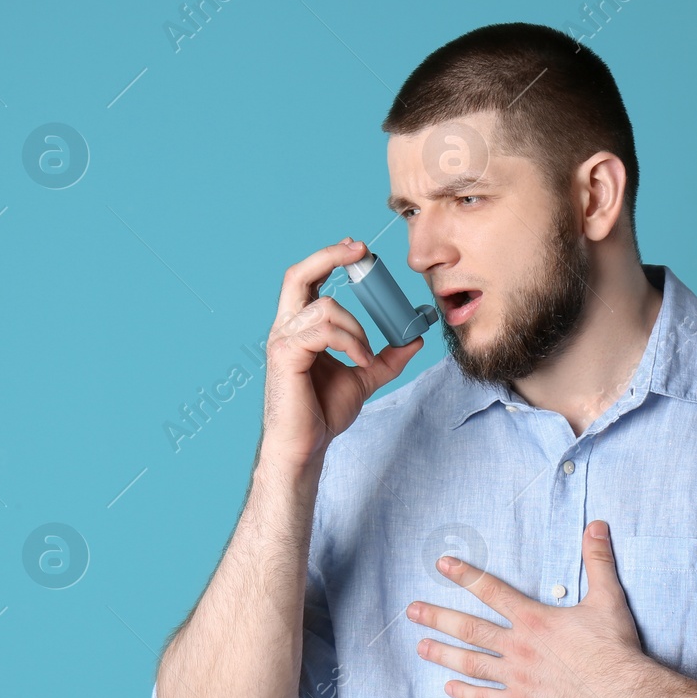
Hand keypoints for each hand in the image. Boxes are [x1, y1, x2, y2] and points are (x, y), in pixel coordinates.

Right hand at [260, 237, 423, 470]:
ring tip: (365, 355)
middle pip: (297, 274)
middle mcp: (286, 328)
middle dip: (329, 256)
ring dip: (356, 327)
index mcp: (299, 328)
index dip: (329, 259)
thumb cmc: (323, 413)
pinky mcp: (286, 354)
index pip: (308, 280)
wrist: (307, 447)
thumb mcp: (364, 378)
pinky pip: (324, 330)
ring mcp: (282, 340)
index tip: (358, 250)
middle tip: (360, 251)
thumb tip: (414, 338)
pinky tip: (359, 360)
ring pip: (324, 306)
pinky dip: (350, 342)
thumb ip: (386, 357)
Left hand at [406, 520, 654, 697]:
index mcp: (533, 619)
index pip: (491, 590)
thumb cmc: (616, 649)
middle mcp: (518, 646)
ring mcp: (518, 677)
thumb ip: (598, 561)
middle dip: (438, 617)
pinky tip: (448, 689)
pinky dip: (466, 694)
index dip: (465, 575)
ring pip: (471, 663)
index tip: (442, 564)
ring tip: (421, 646)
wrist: (624, 696)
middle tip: (412, 610)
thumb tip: (597, 525)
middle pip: (469, 628)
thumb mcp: (608, 599)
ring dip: (443, 654)